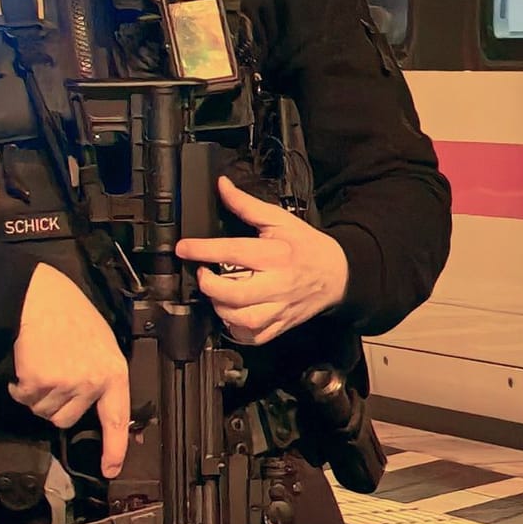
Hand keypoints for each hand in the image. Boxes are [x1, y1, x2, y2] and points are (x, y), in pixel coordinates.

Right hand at [10, 264, 130, 477]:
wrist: (41, 297)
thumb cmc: (71, 315)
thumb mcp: (101, 344)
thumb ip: (102, 376)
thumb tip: (101, 405)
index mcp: (113, 372)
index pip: (117, 419)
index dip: (115, 448)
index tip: (110, 468)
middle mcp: (92, 382)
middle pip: (67, 419)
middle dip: (56, 404)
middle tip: (54, 374)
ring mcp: (66, 384)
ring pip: (44, 411)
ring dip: (38, 394)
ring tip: (43, 363)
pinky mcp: (39, 382)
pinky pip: (25, 398)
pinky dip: (21, 385)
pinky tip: (29, 362)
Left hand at [175, 177, 347, 345]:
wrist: (338, 273)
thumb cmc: (306, 246)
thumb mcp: (279, 219)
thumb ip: (246, 204)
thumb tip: (222, 186)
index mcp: (275, 254)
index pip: (233, 251)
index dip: (203, 250)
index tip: (183, 248)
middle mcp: (277, 284)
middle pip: (235, 293)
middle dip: (209, 285)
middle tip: (203, 273)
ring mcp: (279, 309)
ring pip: (242, 319)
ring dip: (220, 307)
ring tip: (216, 293)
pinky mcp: (280, 325)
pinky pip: (253, 337)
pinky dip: (236, 329)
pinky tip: (231, 314)